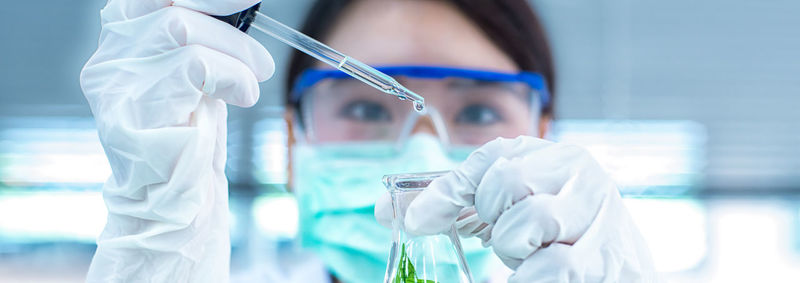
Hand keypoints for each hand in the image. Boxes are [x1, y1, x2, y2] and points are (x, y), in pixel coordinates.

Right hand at [80, 0, 272, 281]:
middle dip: (220, 8)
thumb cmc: (190, 135)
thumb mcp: (197, 73)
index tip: (242, 1)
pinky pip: (195, 66)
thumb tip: (237, 5)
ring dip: (235, 49)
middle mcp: (109, 58)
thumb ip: (202, 37)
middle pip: (165, 3)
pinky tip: (245, 95)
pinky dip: (233, 76)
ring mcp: (115, 84)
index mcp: (122, 43)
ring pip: (181, 29)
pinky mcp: (133, 111)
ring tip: (257, 75)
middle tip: (256, 25)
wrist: (175, 200)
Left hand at [376, 136, 657, 281]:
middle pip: (505, 183)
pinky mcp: (608, 260)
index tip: (416, 221)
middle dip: (494, 220)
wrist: (622, 265)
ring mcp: (599, 215)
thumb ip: (454, 203)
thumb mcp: (508, 208)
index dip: (446, 191)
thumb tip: (386, 210)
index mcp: (554, 155)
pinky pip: (550, 270)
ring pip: (525, 224)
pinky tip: (532, 273)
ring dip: (514, 251)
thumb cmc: (556, 234)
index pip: (489, 158)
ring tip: (531, 256)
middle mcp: (581, 174)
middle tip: (507, 239)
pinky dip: (527, 277)